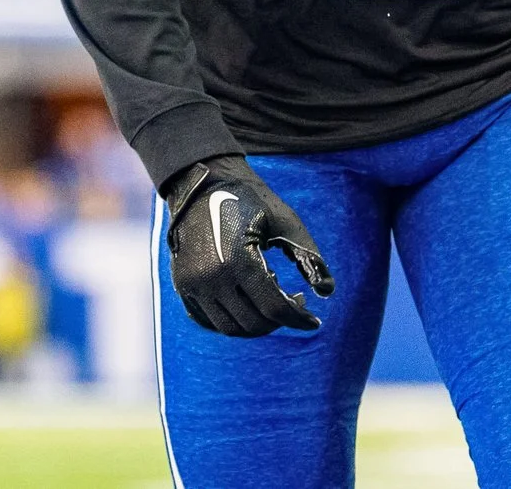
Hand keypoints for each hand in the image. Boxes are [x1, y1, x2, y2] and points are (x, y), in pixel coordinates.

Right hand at [162, 155, 333, 337]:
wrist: (203, 183)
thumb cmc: (250, 200)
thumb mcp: (286, 222)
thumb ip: (309, 256)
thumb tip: (328, 291)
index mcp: (238, 260)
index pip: (274, 308)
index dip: (298, 319)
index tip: (314, 322)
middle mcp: (211, 277)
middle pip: (253, 322)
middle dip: (279, 321)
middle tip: (294, 305)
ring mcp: (192, 284)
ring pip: (230, 327)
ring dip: (256, 324)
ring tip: (271, 303)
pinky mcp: (182, 284)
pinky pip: (208, 320)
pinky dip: (232, 321)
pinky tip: (249, 306)